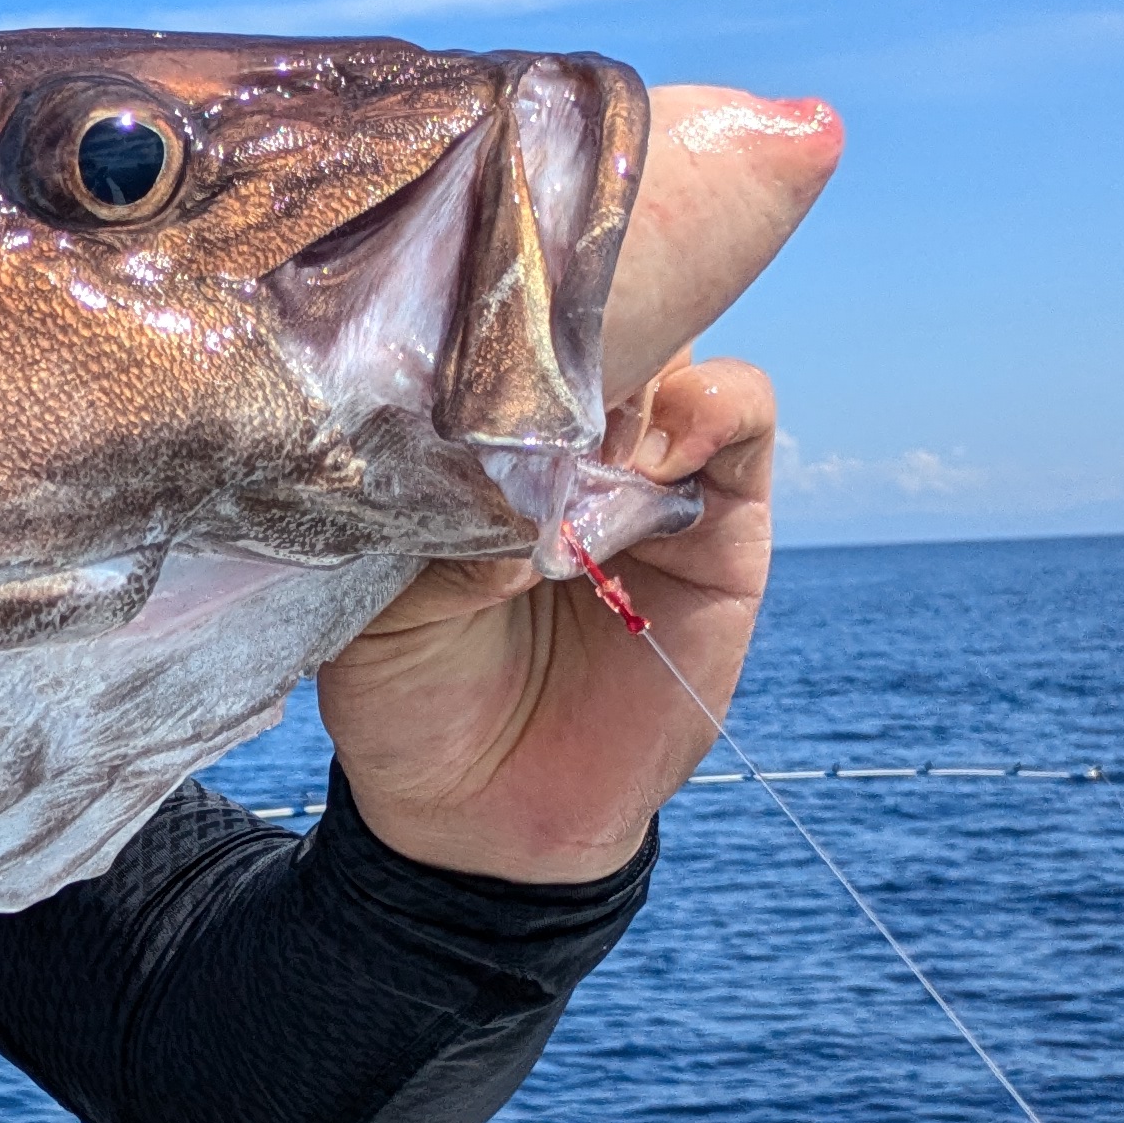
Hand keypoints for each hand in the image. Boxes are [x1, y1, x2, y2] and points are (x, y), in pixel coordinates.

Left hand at [316, 353, 778, 883]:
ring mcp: (646, 477)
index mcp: (471, 444)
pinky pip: (743, 429)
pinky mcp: (723, 527)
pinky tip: (650, 456)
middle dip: (574, 321)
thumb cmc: (409, 697)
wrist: (480, 815)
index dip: (498, 307)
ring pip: (674, 356)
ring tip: (586, 432)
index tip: (468, 316)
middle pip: (597, 320)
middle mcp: (562, 444)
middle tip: (533, 363)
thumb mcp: (380, 603)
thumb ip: (436, 522)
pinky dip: (712, 413)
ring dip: (638, 368)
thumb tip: (516, 478)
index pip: (502, 331)